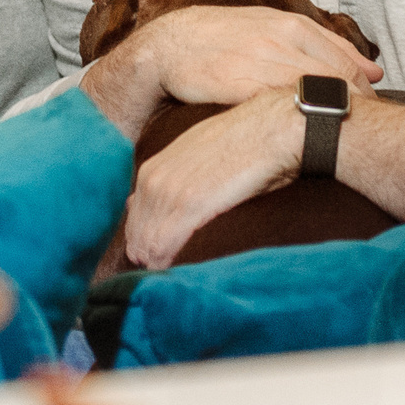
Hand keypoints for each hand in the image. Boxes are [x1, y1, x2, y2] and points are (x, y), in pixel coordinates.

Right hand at [83, 6, 381, 137]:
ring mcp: (260, 60)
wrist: (169, 45)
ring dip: (331, 113)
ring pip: (312, 90)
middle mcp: (280, 38)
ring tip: (340, 135)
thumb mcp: (271, 29)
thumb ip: (319, 46)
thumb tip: (372, 69)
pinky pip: (279, 104)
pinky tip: (305, 134)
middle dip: (355, 104)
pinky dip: (298, 118)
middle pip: (335, 76)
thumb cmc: (222, 39)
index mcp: (291, 25)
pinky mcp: (239, 84)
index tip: (370, 108)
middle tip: (363, 128)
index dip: (363, 89)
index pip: (345, 60)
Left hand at [122, 89, 303, 268]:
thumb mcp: (198, 156)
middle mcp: (153, 179)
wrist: (270, 129)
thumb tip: (168, 204)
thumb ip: (177, 178)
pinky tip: (170, 270)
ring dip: (154, 262)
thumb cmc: (244, 145)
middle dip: (145, 254)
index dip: (142, 237)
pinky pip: (164, 243)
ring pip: (147, 241)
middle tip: (156, 273)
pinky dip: (165, 261)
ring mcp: (170, 191)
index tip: (152, 255)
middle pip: (136, 231)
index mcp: (154, 167)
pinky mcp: (190, 205)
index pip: (134, 213)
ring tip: (164, 276)